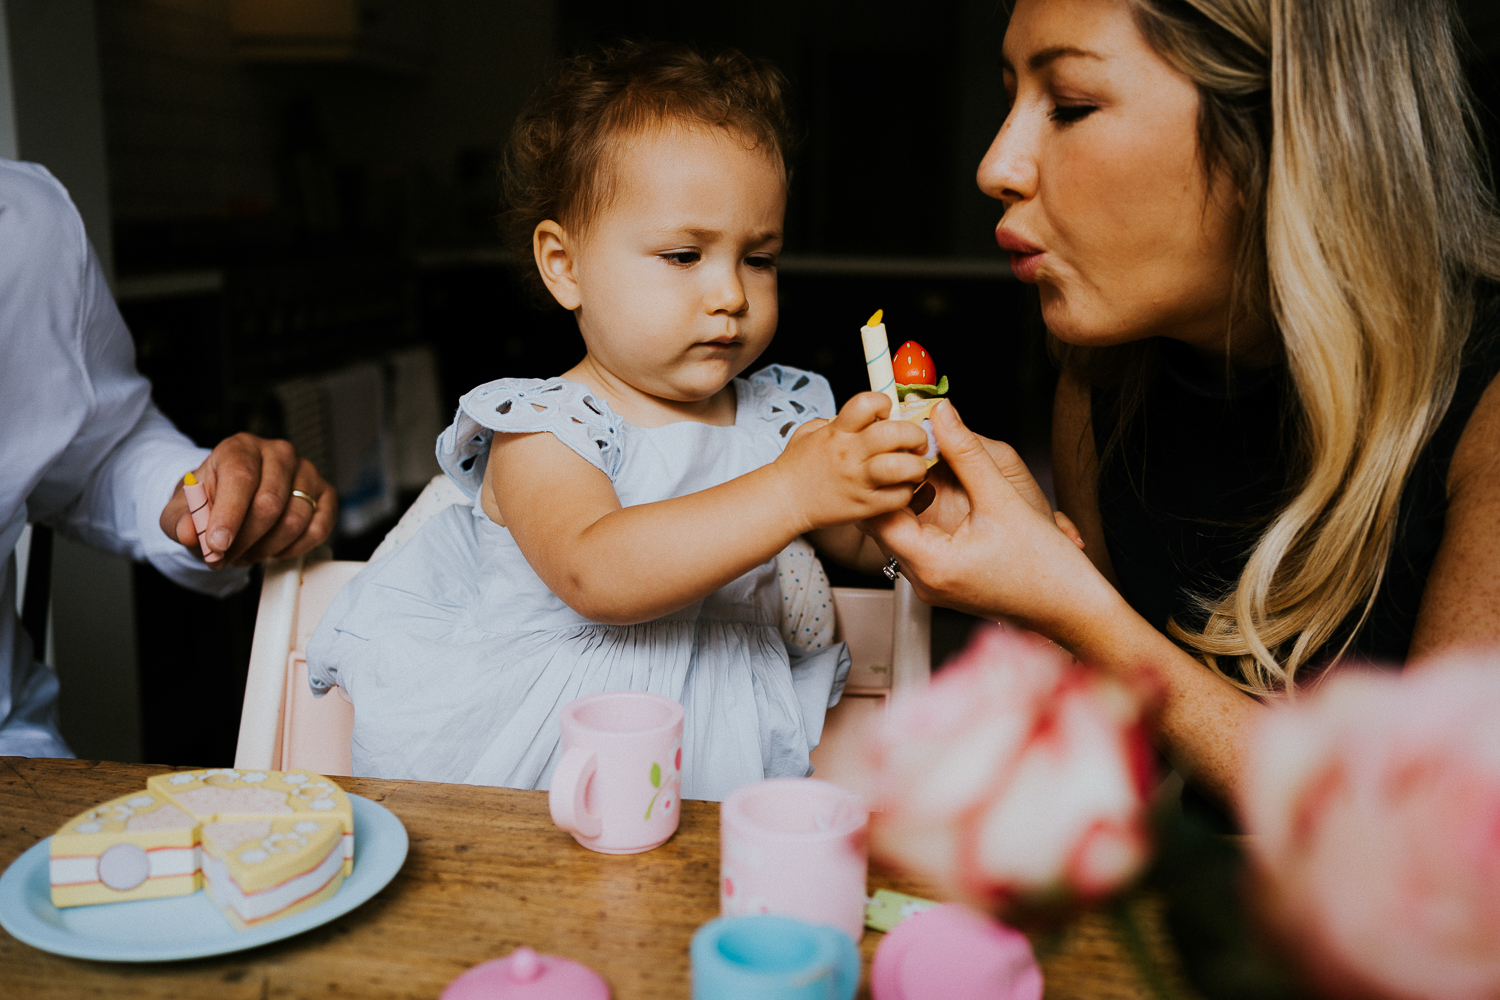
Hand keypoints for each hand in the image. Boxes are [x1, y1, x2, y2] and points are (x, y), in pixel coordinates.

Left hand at [159, 433, 335, 566]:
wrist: (234, 497)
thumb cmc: (212, 499)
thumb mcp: (183, 509)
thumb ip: (180, 521)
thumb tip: (190, 533)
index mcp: (241, 448)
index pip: (241, 478)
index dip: (229, 516)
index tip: (217, 545)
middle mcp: (278, 454)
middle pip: (269, 504)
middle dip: (244, 540)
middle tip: (224, 557)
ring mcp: (307, 473)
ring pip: (294, 521)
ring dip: (265, 549)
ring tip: (245, 553)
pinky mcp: (326, 494)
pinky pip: (318, 530)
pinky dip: (293, 549)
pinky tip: (273, 549)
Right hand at [774, 392, 930, 532]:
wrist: (783, 501)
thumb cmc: (796, 466)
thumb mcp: (809, 432)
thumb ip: (836, 421)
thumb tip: (863, 416)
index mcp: (837, 432)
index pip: (867, 403)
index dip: (884, 402)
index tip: (888, 411)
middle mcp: (849, 454)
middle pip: (895, 434)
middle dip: (915, 434)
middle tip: (917, 441)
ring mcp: (858, 481)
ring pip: (902, 467)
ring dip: (917, 465)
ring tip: (915, 466)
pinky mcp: (864, 506)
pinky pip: (898, 497)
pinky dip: (907, 491)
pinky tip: (902, 488)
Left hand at [863, 401, 1101, 635]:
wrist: (1071, 607)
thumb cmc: (1046, 568)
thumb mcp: (1002, 499)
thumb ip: (966, 452)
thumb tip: (942, 415)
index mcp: (931, 565)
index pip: (879, 514)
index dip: (886, 477)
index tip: (899, 448)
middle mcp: (924, 581)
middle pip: (885, 523)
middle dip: (895, 485)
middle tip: (910, 452)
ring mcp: (932, 585)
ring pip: (901, 532)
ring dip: (909, 499)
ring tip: (925, 467)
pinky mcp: (943, 582)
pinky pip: (919, 543)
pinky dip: (923, 516)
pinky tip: (940, 493)